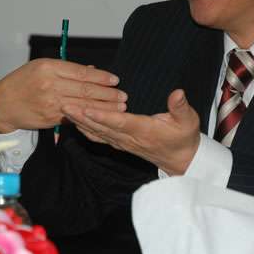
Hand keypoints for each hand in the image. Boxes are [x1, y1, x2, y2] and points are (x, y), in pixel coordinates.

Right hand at [0, 58, 126, 133]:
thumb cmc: (23, 82)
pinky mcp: (51, 118)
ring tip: (120, 107)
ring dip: (104, 106)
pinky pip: (75, 116)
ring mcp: (51, 103)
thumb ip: (67, 69)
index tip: (115, 80)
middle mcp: (50, 85)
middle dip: (108, 94)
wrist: (3, 104)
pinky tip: (102, 116)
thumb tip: (92, 71)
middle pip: (86, 89)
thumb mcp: (41, 67)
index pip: (82, 73)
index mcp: (49, 68)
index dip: (101, 77)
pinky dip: (90, 116)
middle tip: (123, 96)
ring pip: (84, 104)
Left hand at [61, 89, 200, 174]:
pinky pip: (99, 136)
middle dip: (82, 116)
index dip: (102, 115)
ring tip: (65, 110)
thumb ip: (181, 107)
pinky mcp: (120, 143)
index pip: (119, 122)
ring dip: (80, 122)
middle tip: (65, 105)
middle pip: (101, 127)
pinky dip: (85, 128)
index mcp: (144, 130)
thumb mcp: (188, 121)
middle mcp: (130, 138)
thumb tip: (177, 93)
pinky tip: (76, 122)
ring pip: (97, 132)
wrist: (181, 159)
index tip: (86, 108)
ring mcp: (123, 142)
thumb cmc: (183, 138)